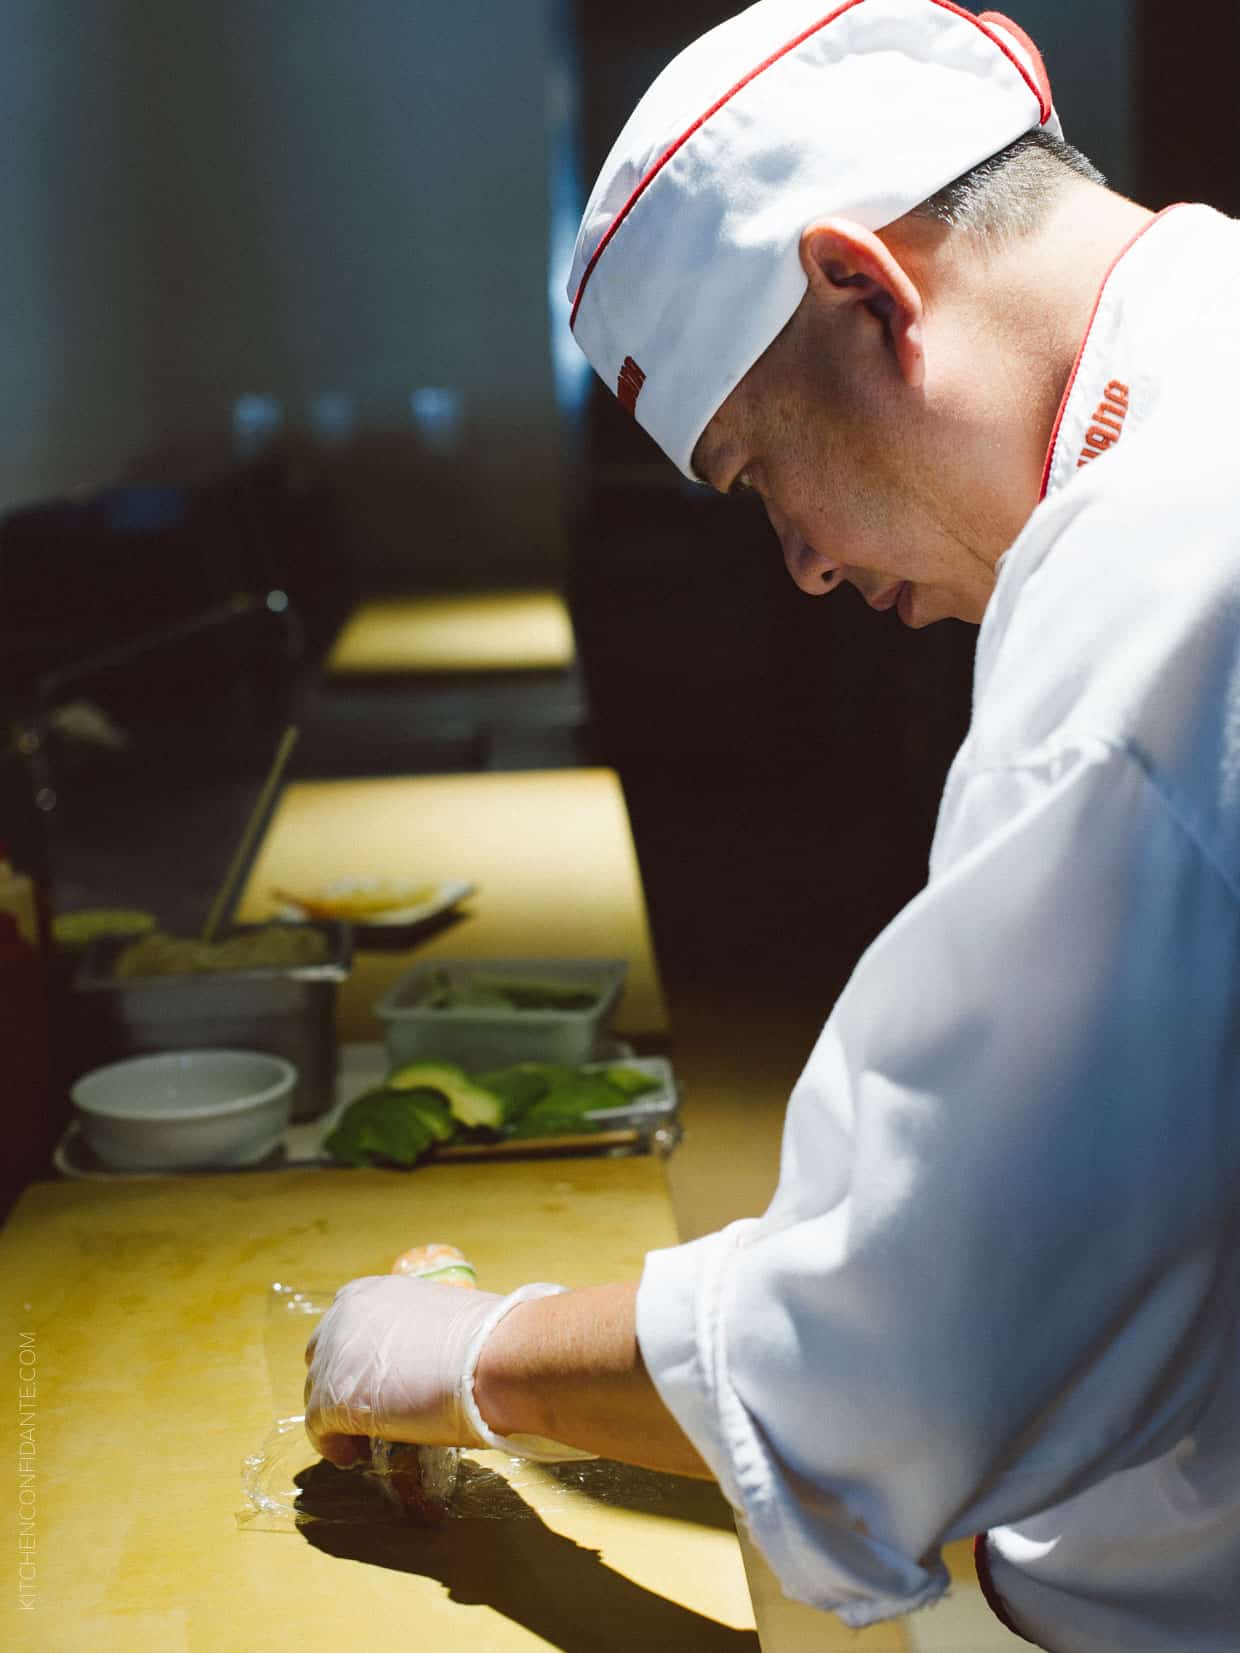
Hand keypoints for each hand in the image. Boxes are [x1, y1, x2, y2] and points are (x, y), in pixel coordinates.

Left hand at [303, 1274, 592, 1465]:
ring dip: (336, 1416)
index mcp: (369, 1292)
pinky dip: (331, 1445)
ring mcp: (335, 1357)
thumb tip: (419, 1359)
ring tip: (362, 1439)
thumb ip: (412, 1333)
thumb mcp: (437, 1318)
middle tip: (365, 1411)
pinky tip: (352, 1457)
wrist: (494, 1357)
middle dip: (339, 1383)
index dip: (354, 1358)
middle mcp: (342, 1316)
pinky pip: (318, 1428)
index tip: (372, 1380)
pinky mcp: (334, 1398)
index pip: (343, 1325)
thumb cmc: (485, 1338)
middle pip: (322, 1357)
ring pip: (318, 1392)